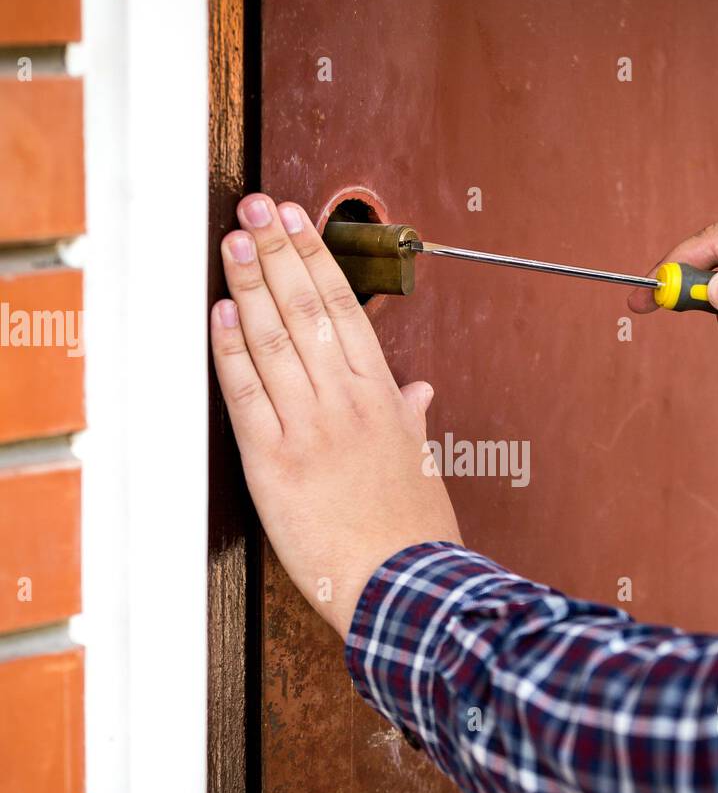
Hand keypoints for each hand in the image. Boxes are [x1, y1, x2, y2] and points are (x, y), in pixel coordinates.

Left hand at [210, 193, 461, 637]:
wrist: (402, 585)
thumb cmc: (413, 530)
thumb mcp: (421, 462)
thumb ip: (411, 416)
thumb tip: (416, 388)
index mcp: (382, 397)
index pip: (345, 309)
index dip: (315, 258)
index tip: (296, 220)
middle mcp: (346, 401)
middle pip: (306, 309)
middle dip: (276, 251)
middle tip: (254, 207)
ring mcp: (310, 428)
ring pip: (275, 340)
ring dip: (250, 284)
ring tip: (232, 241)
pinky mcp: (275, 462)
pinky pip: (248, 395)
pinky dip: (231, 351)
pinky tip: (221, 314)